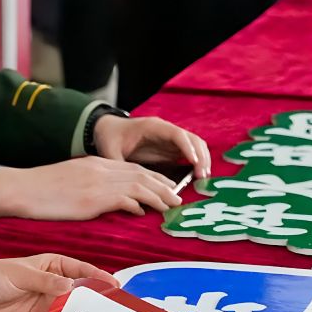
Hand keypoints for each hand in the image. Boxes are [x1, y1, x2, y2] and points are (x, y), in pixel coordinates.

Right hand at [0, 157, 185, 218]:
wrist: (24, 188)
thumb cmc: (44, 189)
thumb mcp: (74, 179)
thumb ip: (97, 184)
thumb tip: (118, 199)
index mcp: (98, 163)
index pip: (134, 167)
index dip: (154, 177)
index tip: (168, 186)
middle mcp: (102, 169)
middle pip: (142, 174)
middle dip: (163, 185)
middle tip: (178, 197)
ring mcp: (98, 182)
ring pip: (138, 184)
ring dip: (158, 195)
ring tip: (171, 205)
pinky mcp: (92, 197)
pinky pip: (123, 198)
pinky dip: (137, 204)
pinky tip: (144, 212)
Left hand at [0, 254, 118, 311]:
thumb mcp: (18, 273)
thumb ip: (43, 281)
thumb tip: (69, 286)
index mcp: (52, 267)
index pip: (81, 271)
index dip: (98, 278)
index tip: (114, 287)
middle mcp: (54, 288)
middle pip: (81, 296)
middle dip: (97, 304)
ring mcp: (46, 309)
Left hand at [93, 114, 212, 179]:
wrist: (109, 130)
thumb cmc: (110, 138)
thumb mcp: (110, 151)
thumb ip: (118, 165)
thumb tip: (127, 185)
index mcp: (153, 127)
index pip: (177, 134)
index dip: (187, 148)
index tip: (194, 163)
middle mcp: (166, 130)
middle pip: (192, 138)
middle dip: (200, 156)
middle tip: (202, 176)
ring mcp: (170, 139)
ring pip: (195, 145)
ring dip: (202, 159)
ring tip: (203, 178)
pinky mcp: (171, 148)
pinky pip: (190, 152)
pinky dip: (197, 162)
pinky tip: (197, 176)